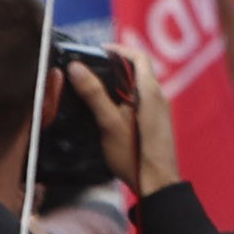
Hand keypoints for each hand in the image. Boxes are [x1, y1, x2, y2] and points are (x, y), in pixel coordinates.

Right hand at [69, 55, 175, 195]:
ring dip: (116, 83)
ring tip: (92, 88)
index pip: (138, 56)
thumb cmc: (134, 154)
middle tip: (89, 69)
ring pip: (137, 86)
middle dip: (113, 66)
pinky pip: (138, 101)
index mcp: (150, 91)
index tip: (97, 51)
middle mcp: (158, 97)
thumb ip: (93, 94)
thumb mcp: (109, 122)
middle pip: (137, 70)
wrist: (157, 184)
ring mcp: (158, 111)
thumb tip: (76, 67)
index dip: (118, 49)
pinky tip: (105, 110)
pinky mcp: (155, 124)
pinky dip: (122, 98)